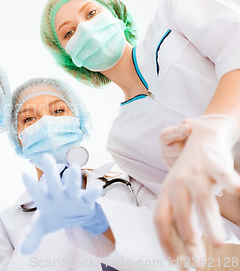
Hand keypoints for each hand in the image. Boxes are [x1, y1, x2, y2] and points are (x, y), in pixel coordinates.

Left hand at [21, 153, 107, 253]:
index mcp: (46, 199)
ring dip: (73, 178)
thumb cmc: (57, 216)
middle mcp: (58, 194)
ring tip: (73, 168)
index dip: (31, 185)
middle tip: (45, 157)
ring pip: (72, 185)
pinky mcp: (85, 200)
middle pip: (54, 182)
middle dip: (50, 171)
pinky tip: (96, 189)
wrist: (75, 215)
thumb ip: (33, 236)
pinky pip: (90, 196)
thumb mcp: (44, 226)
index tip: (23, 174)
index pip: (36, 193)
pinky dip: (93, 192)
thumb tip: (25, 251)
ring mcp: (72, 195)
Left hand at [155, 115, 239, 261]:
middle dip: (190, 240)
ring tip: (218, 243)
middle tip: (197, 261)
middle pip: (181, 214)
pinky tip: (236, 190)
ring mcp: (196, 173)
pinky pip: (223, 175)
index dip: (165, 240)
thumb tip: (184, 242)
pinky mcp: (214, 164)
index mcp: (166, 190)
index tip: (174, 260)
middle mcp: (178, 183)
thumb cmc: (191, 168)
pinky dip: (230, 183)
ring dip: (210, 223)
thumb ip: (179, 211)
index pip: (160, 218)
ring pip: (202, 201)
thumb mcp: (177, 188)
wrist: (202, 135)